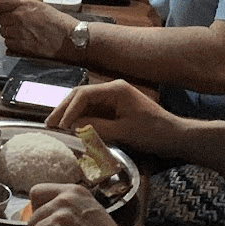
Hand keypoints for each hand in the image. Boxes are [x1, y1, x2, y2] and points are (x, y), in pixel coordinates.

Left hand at [0, 0, 72, 60]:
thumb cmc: (60, 23)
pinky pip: (8, 45)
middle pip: (1, 20)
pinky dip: (14, 45)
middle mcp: (19, 16)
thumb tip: (13, 11)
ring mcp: (18, 31)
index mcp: (24, 4)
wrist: (70, 38)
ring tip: (24, 35)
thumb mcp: (41, 7)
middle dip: (8, 23)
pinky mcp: (21, 46)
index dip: (2, 10)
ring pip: (4, 32)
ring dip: (11, 34)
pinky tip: (25, 43)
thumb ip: (24, 8)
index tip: (6, 13)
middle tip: (20, 26)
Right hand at [46, 77, 191, 159]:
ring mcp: (113, 99)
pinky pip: (92, 111)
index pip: (83, 94)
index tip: (59, 125)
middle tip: (49, 124)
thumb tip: (73, 127)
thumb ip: (97, 127)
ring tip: (56, 126)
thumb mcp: (124, 132)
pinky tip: (71, 128)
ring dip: (70, 114)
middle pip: (80, 95)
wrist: (175, 136)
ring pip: (84, 103)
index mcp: (115, 89)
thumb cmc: (154, 133)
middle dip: (64, 109)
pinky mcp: (115, 109)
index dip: (68, 109)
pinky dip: (81, 119)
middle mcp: (112, 89)